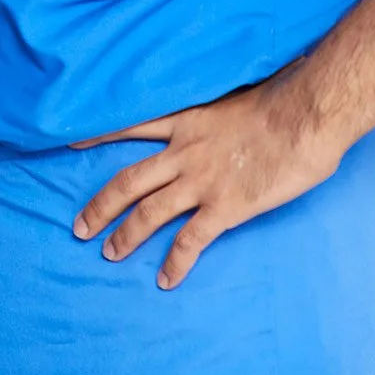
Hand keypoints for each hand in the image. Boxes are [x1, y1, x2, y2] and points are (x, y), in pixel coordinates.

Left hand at [70, 78, 348, 290]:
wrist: (304, 117)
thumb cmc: (281, 99)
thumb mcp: (235, 94)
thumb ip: (217, 110)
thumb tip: (218, 111)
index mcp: (186, 121)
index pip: (130, 126)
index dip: (98, 135)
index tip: (70, 143)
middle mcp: (184, 152)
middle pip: (128, 181)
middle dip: (100, 205)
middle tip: (78, 227)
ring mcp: (201, 181)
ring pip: (149, 213)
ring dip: (126, 236)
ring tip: (108, 254)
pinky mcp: (224, 207)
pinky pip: (190, 240)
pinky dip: (176, 262)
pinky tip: (166, 280)